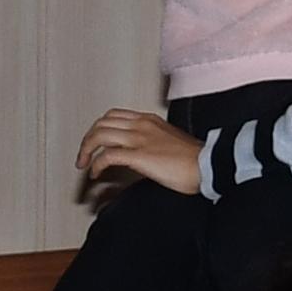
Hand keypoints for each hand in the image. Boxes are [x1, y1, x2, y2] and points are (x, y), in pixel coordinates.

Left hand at [75, 108, 202, 198]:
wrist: (207, 165)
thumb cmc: (194, 159)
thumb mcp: (169, 141)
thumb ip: (152, 141)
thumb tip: (138, 154)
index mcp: (148, 120)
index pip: (113, 116)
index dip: (99, 129)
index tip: (95, 145)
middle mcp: (141, 125)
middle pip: (101, 123)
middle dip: (87, 140)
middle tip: (84, 157)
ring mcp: (139, 139)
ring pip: (99, 135)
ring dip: (86, 150)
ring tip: (84, 165)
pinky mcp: (139, 156)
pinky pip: (107, 156)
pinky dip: (96, 165)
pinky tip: (95, 174)